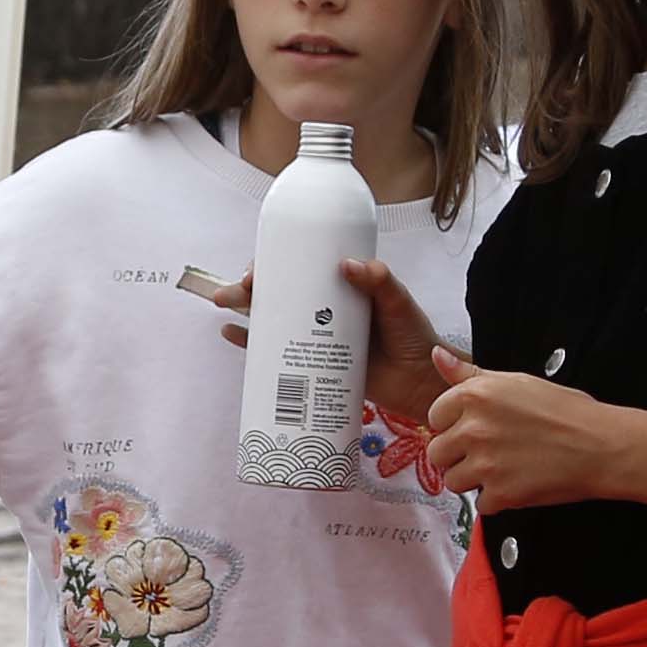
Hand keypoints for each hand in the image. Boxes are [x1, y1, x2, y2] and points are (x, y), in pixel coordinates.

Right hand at [188, 260, 450, 422]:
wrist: (422, 383)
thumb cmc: (414, 337)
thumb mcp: (399, 304)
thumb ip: (380, 283)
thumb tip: (348, 265)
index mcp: (342, 287)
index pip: (303, 266)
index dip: (276, 263)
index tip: (259, 269)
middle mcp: (324, 308)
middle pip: (280, 290)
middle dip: (251, 286)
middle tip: (235, 290)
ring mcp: (317, 336)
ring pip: (274, 317)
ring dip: (246, 309)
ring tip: (224, 305)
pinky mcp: (314, 363)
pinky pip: (278, 352)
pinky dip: (253, 344)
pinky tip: (232, 335)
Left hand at [417, 352, 643, 511]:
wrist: (601, 446)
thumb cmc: (567, 412)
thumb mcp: (516, 381)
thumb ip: (469, 374)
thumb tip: (437, 357)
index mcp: (475, 396)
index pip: (434, 417)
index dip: (454, 425)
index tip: (474, 428)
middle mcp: (474, 429)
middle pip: (438, 453)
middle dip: (458, 456)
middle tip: (489, 452)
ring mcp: (485, 464)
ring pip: (453, 481)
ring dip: (474, 480)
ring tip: (503, 468)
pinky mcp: (500, 494)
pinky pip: (480, 503)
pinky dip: (497, 499)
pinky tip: (517, 482)